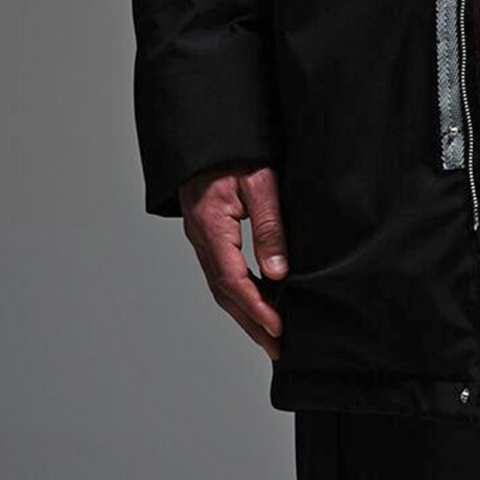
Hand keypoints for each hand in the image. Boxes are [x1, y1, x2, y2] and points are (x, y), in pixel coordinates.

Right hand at [179, 161, 289, 360]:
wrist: (209, 131)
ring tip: (270, 336)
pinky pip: (221, 272)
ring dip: (245, 313)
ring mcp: (200, 237)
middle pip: (224, 293)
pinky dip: (240, 293)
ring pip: (220, 286)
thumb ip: (269, 227)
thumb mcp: (261, 183)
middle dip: (251, 324)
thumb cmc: (235, 150)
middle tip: (277, 348)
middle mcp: (200, 236)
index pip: (233, 280)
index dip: (257, 309)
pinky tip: (260, 301)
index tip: (278, 329)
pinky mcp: (207, 234)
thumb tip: (278, 273)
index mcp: (210, 225)